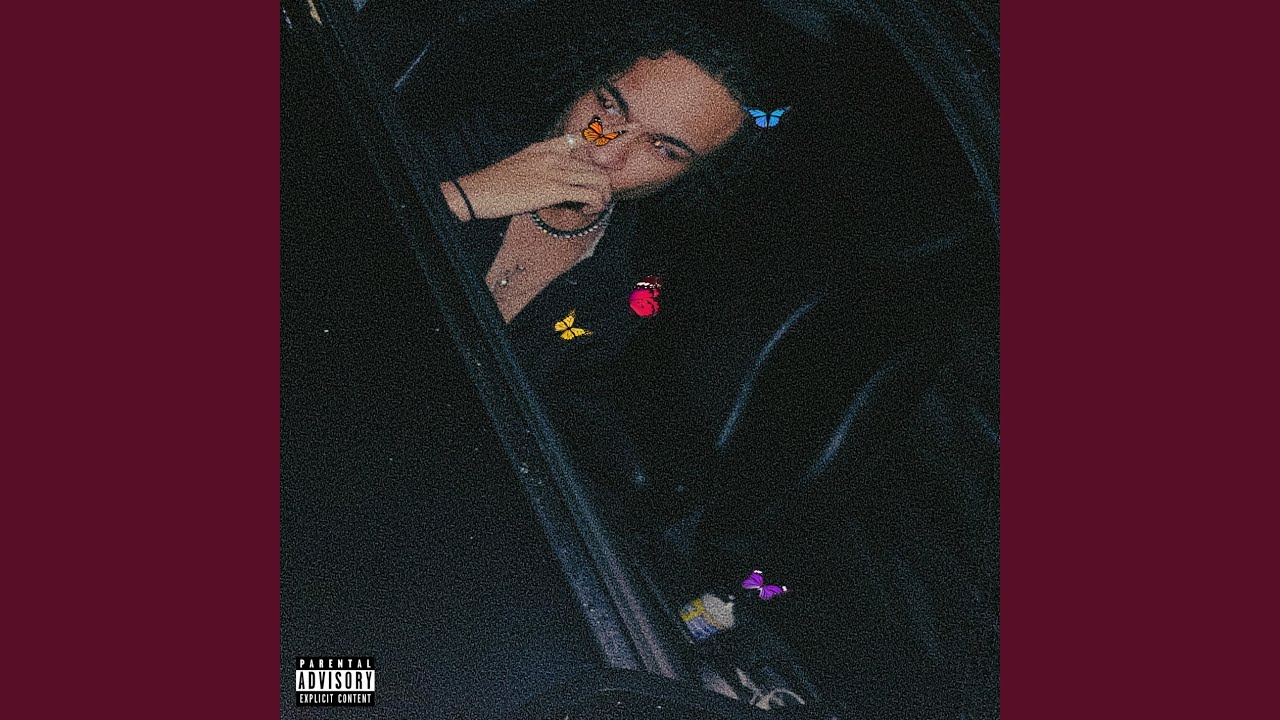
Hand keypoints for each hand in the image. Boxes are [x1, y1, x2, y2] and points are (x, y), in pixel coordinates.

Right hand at [441, 135, 612, 220]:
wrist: (478, 190)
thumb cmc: (496, 183)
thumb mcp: (522, 166)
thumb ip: (542, 167)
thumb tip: (556, 178)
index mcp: (547, 148)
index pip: (586, 136)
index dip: (613, 132)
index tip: (633, 128)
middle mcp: (555, 155)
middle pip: (598, 163)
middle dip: (605, 184)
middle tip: (597, 199)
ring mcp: (556, 171)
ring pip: (599, 179)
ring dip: (602, 197)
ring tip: (591, 207)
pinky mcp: (555, 189)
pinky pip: (590, 195)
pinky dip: (594, 205)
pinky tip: (585, 211)